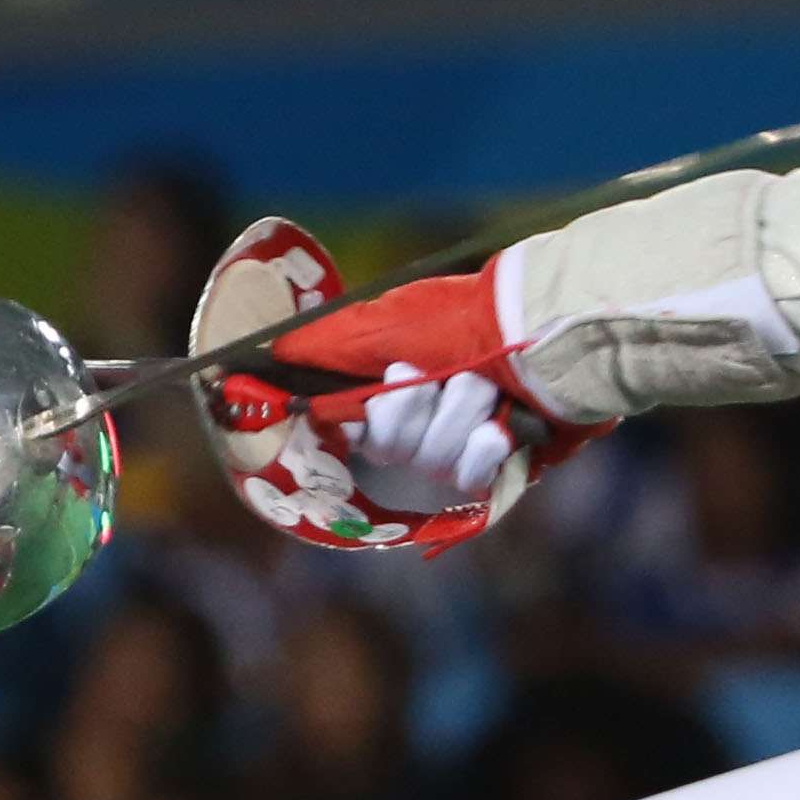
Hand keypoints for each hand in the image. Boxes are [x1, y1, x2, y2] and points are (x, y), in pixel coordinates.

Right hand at [188, 221, 591, 551]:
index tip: (364, 402)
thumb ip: (317, 348)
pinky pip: (471, 480)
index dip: (358, 420)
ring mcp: (462, 443)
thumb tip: (251, 362)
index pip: (349, 428)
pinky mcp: (503, 463)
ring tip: (483, 387)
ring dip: (455, 419)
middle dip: (409, 411)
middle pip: (387, 450)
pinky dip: (485, 448)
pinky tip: (503, 425)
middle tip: (429, 376)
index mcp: (388, 389)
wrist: (548, 330)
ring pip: (430, 464)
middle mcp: (423, 420)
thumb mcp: (381, 324)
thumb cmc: (463, 319)